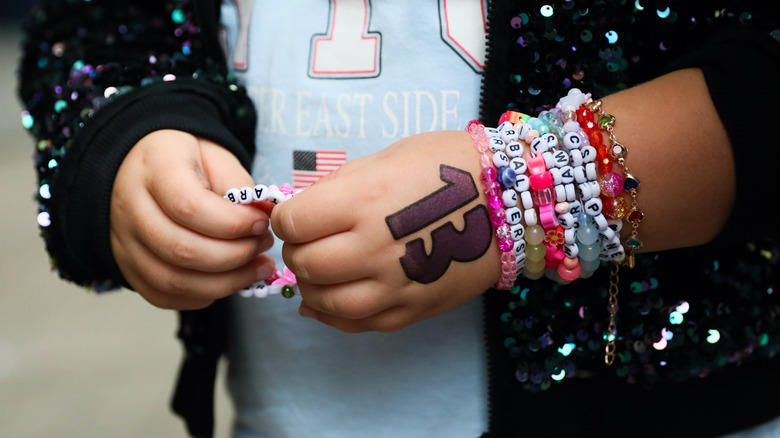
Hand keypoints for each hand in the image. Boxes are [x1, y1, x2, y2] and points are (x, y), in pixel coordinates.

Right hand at [111, 130, 275, 309]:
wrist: (142, 168)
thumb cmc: (184, 161)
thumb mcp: (215, 156)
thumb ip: (238, 185)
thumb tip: (265, 216)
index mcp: (154, 169)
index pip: (189, 207)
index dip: (233, 224)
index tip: (262, 223)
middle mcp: (130, 208)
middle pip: (182, 249)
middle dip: (235, 255)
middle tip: (264, 246)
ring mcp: (124, 242)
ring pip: (173, 280)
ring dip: (225, 282)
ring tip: (258, 268)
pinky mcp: (128, 266)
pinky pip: (163, 295)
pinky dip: (201, 295)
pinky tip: (229, 281)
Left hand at [272, 131, 500, 331]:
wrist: (512, 199)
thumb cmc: (449, 166)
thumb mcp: (387, 158)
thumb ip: (340, 187)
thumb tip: (304, 212)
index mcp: (362, 200)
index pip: (293, 224)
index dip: (286, 219)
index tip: (296, 216)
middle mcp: (374, 246)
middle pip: (305, 264)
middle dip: (297, 251)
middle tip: (309, 242)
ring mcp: (394, 284)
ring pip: (324, 301)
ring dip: (311, 286)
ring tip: (321, 270)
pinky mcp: (412, 309)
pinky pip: (357, 324)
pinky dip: (333, 315)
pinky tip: (330, 301)